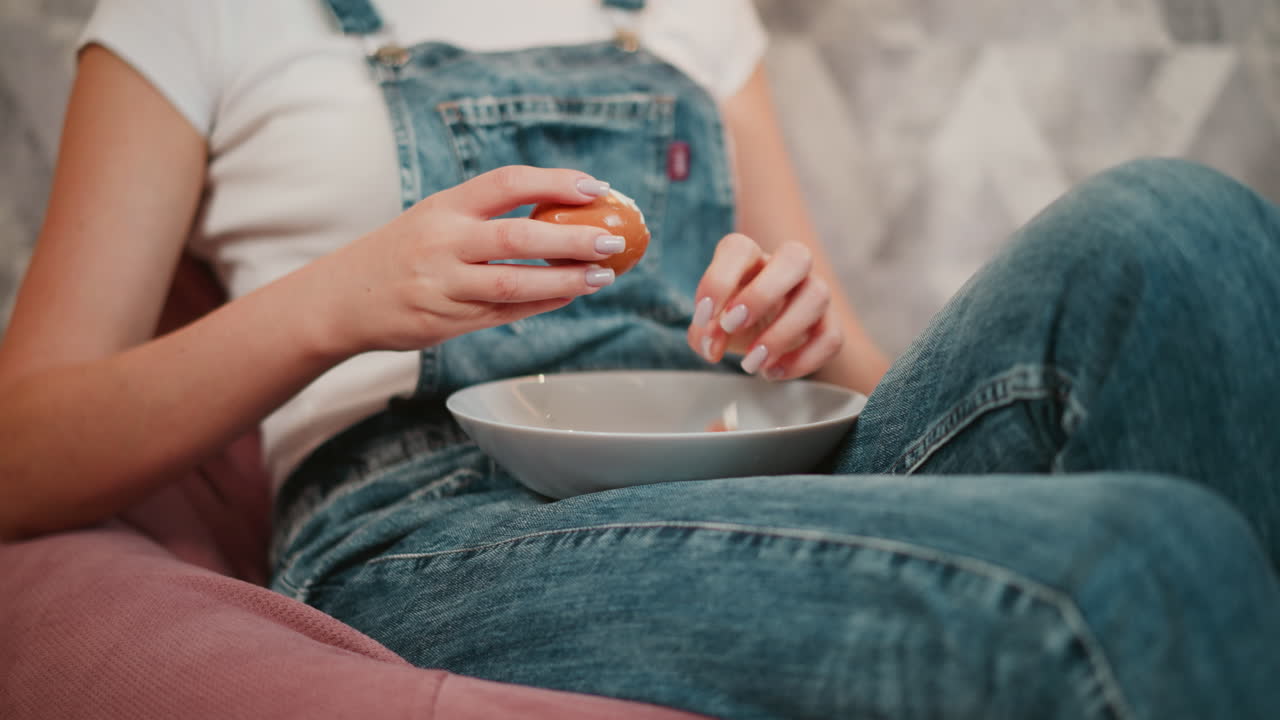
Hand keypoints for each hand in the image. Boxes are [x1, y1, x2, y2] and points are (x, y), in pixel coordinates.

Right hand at [310, 166, 625, 355]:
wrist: (342, 299)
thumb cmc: (402, 251)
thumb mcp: (435, 217)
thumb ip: (486, 215)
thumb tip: (564, 211)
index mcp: (444, 207)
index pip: (506, 183)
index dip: (555, 182)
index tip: (596, 188)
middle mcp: (443, 243)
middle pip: (518, 237)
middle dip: (572, 239)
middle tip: (612, 240)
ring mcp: (444, 285)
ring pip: (515, 284)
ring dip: (565, 281)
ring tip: (602, 276)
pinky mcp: (447, 321)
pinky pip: (505, 313)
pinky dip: (542, 304)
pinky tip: (570, 295)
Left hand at [687, 233, 842, 380]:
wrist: (760, 337)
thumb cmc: (733, 320)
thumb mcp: (710, 326)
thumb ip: (704, 333)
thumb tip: (712, 345)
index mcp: (750, 258)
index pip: (739, 249)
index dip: (718, 281)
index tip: (704, 315)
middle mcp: (787, 268)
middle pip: (795, 256)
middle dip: (762, 294)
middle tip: (732, 325)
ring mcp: (813, 292)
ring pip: (818, 296)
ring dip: (782, 334)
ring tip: (752, 362)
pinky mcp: (829, 324)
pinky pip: (831, 337)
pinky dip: (802, 360)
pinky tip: (773, 372)